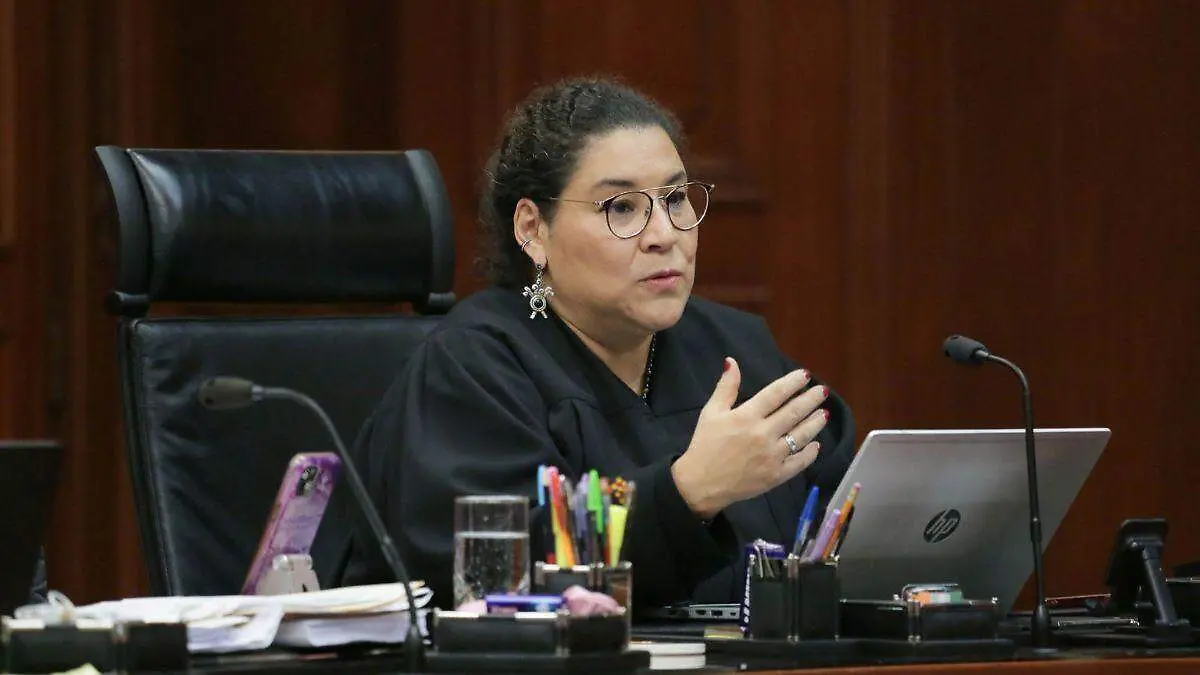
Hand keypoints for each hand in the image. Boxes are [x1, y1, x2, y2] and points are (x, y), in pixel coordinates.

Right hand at [671, 357, 829, 519]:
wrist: (701, 484)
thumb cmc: (705, 445)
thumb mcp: (711, 412)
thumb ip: (726, 387)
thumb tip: (732, 361)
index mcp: (747, 416)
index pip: (776, 394)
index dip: (792, 383)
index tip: (805, 375)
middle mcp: (763, 434)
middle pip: (794, 412)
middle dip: (811, 399)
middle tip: (823, 391)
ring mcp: (772, 456)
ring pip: (801, 435)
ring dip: (815, 423)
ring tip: (824, 413)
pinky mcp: (776, 475)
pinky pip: (799, 462)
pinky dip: (810, 452)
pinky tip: (816, 444)